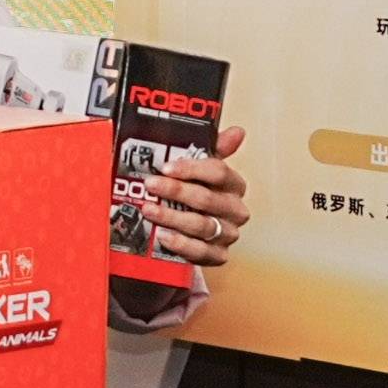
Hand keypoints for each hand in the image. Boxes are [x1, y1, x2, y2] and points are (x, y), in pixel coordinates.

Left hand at [138, 146, 250, 266]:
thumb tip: (237, 131)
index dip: (192, 168)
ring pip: (202, 225)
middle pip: (208, 199)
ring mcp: (227, 234)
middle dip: (176, 191)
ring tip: (149, 210)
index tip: (166, 166)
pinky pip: (202, 252)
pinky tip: (164, 236)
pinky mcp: (217, 255)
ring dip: (172, 217)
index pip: (219, 172)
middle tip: (150, 185)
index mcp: (233, 185)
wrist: (190, 229)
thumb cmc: (196, 194)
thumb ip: (212, 148)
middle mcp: (234, 210)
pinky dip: (181, 244)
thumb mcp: (199, 169)